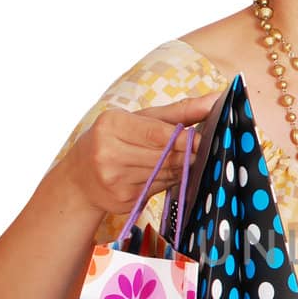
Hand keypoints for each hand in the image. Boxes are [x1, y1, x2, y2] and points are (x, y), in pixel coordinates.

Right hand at [60, 95, 217, 216]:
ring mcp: (114, 180)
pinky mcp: (123, 200)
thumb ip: (179, 111)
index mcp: (112, 125)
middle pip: (164, 156)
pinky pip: (159, 188)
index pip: (157, 134)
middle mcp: (108, 153)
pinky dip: (170, 181)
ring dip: (181, 168)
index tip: (202, 140)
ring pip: (165, 174)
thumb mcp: (140, 119)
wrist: (80, 178)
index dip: (183, 139)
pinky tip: (168, 174)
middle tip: (203, 151)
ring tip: (184, 160)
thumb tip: (217, 98)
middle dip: (187, 154)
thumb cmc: (116, 140)